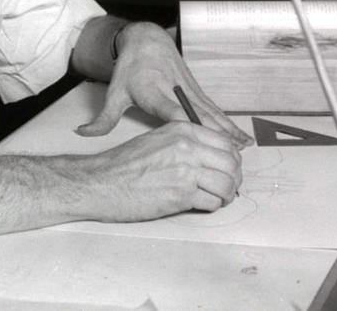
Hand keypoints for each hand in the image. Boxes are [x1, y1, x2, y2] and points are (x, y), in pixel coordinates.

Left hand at [77, 22, 251, 147]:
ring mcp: (189, 89)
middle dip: (215, 134)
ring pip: (212, 112)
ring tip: (244, 148)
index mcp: (154, 92)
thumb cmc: (129, 68)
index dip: (183, 122)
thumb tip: (82, 134)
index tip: (196, 140)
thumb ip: (102, 118)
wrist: (146, 39)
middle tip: (230, 156)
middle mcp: (175, 90)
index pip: (170, 109)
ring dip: (229, 130)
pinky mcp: (197, 90)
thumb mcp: (113, 92)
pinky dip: (229, 123)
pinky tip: (241, 136)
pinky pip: (215, 109)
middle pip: (198, 114)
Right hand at [77, 120, 243, 219]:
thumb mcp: (158, 139)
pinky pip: (212, 202)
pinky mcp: (181, 195)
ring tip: (218, 199)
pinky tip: (203, 205)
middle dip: (234, 178)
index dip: (232, 160)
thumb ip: (186, 143)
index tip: (228, 169)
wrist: (102, 182)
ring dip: (226, 195)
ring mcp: (186, 171)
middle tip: (228, 187)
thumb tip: (212, 157)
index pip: (225, 143)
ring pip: (226, 184)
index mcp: (183, 129)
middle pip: (231, 164)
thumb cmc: (124, 163)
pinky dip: (212, 206)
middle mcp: (187, 147)